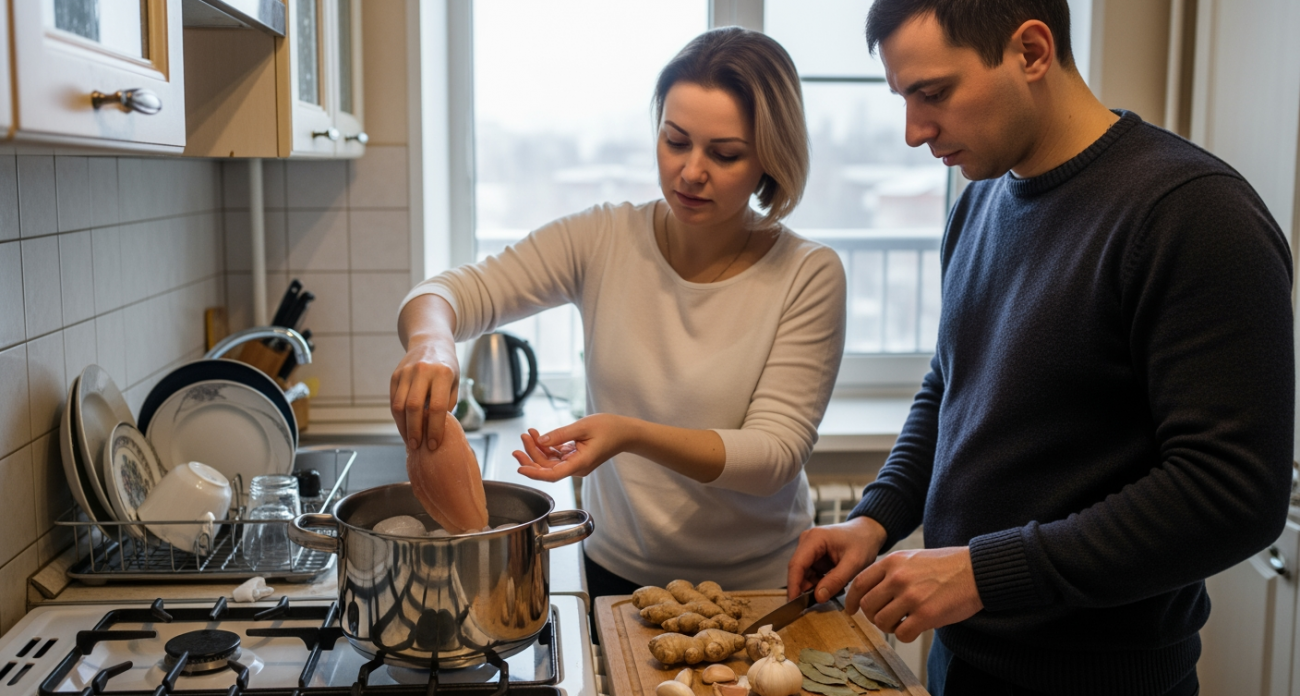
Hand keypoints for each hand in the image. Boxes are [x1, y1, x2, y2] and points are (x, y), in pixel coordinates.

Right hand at [389, 339, 458, 450]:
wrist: (430, 341)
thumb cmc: (447, 366)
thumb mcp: (455, 382)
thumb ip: (448, 404)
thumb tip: (438, 429)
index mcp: (443, 373)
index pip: (437, 406)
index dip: (435, 428)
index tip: (434, 444)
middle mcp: (423, 371)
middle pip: (414, 407)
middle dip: (415, 430)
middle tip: (417, 446)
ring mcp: (406, 372)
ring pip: (399, 405)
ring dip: (403, 426)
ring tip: (409, 440)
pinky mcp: (395, 375)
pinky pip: (393, 400)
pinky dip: (398, 417)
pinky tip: (404, 427)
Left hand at [512, 414, 633, 480]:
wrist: (626, 432)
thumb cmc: (609, 428)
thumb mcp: (582, 427)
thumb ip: (560, 434)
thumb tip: (540, 440)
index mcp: (580, 463)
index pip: (553, 475)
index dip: (535, 473)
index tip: (520, 468)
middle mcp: (577, 467)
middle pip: (547, 468)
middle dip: (531, 456)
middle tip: (520, 442)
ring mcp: (576, 464)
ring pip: (550, 462)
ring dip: (537, 449)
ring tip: (527, 434)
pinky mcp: (576, 458)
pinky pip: (557, 456)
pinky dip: (546, 447)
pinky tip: (538, 436)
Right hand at [787, 516, 887, 602]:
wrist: (868, 532)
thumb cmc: (863, 543)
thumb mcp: (854, 563)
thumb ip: (836, 580)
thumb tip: (818, 597)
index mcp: (814, 538)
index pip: (796, 564)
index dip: (793, 585)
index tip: (794, 604)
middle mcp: (807, 542)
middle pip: (798, 570)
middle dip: (803, 589)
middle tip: (813, 606)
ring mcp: (808, 548)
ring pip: (803, 574)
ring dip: (812, 587)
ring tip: (829, 595)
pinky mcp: (813, 556)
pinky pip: (810, 574)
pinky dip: (817, 584)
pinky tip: (830, 588)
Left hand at [845, 546, 983, 642]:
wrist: (976, 570)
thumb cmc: (946, 565)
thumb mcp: (912, 558)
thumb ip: (891, 571)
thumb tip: (870, 590)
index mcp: (892, 562)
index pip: (858, 583)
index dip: (851, 600)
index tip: (851, 609)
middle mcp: (898, 578)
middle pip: (866, 605)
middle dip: (872, 615)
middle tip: (884, 617)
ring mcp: (911, 596)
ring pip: (881, 621)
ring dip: (888, 626)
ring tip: (901, 622)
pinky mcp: (927, 615)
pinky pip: (902, 634)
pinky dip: (905, 635)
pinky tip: (914, 628)